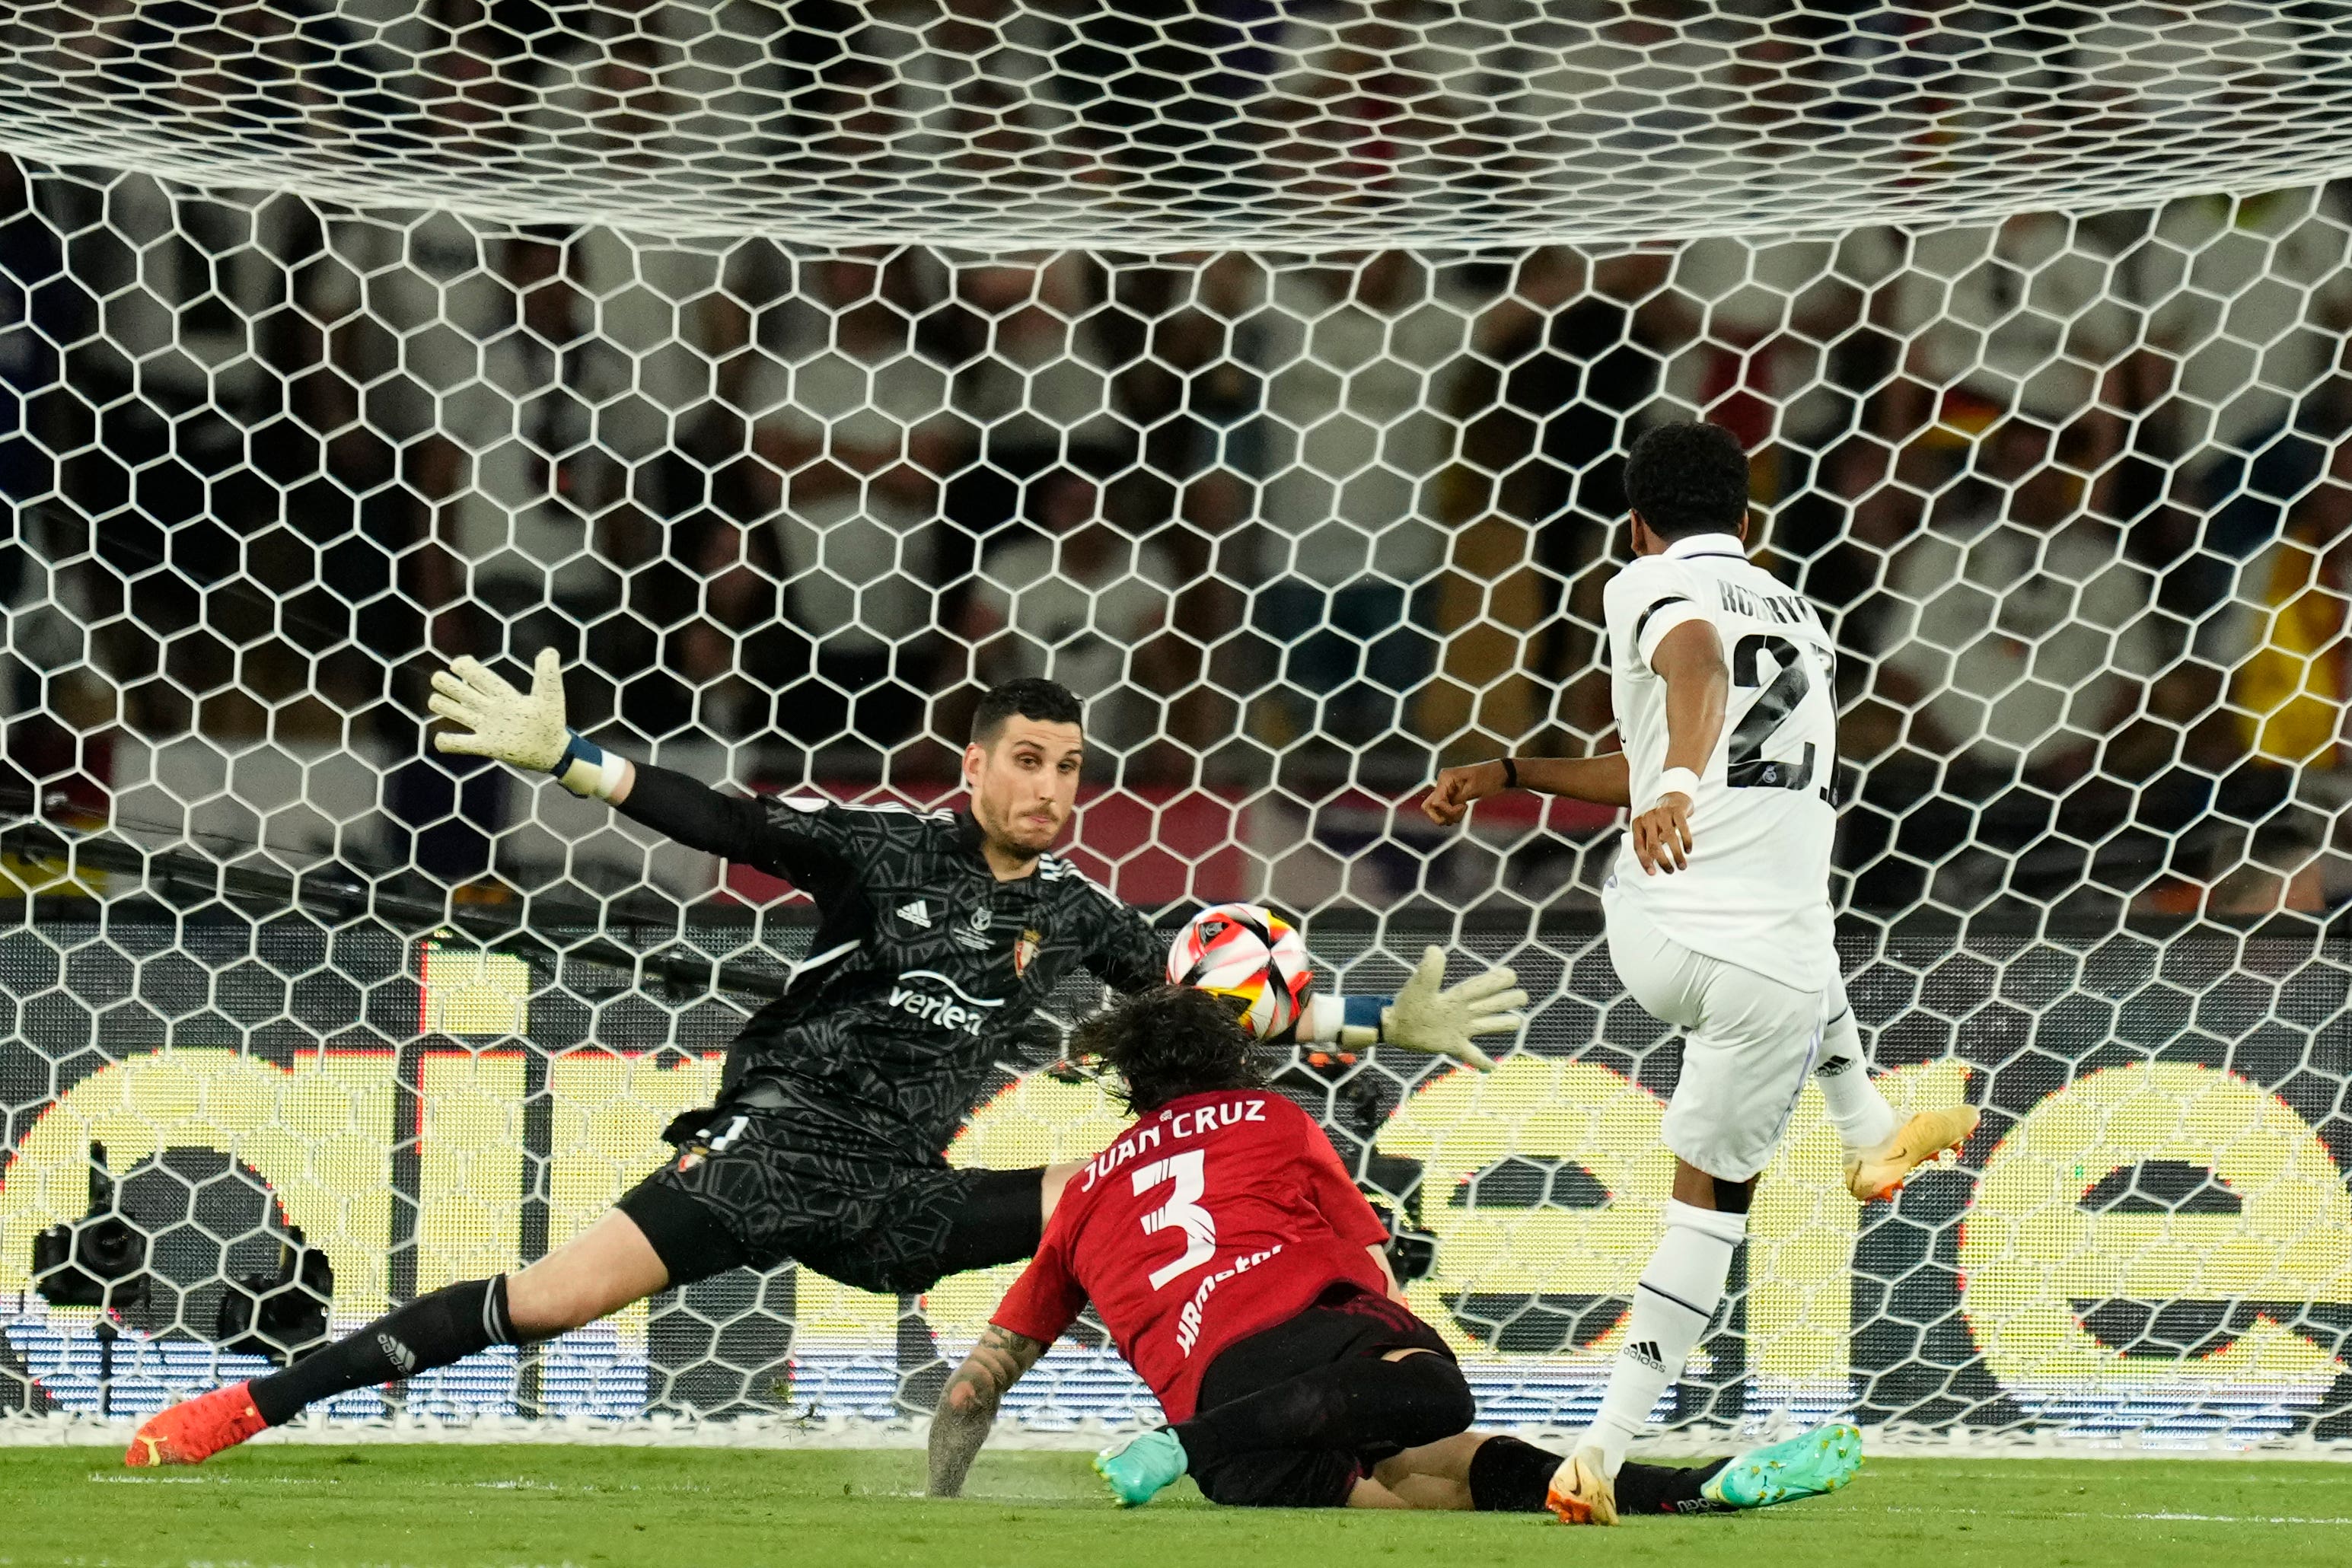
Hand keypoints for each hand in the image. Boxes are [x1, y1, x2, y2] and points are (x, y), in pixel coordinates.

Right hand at [428, 648, 569, 770]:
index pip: (482, 677)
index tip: (457, 663)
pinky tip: (441, 740)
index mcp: (504, 695)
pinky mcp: (486, 747)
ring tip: (435, 701)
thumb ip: (548, 674)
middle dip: (448, 684)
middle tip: (438, 679)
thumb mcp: (551, 695)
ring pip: (458, 713)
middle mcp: (492, 709)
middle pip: (464, 692)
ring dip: (444, 706)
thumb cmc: (552, 721)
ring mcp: (487, 728)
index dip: (468, 668)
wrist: (553, 750)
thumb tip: (549, 651)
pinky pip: (461, 745)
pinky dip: (447, 743)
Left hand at [1379, 946, 1526, 1071]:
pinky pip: (1471, 1055)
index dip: (1497, 981)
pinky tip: (1492, 1068)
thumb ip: (1429, 969)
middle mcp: (1462, 1012)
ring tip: (1517, 1022)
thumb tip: (1435, 950)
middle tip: (1523, 996)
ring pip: (1487, 1026)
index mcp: (1457, 997)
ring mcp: (1459, 1029)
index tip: (1511, 975)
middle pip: (1490, 1005)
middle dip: (1507, 1000)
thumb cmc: (1407, 1004)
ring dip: (1502, 1024)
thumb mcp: (1420, 985)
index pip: (1482, 987)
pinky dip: (1482, 1062)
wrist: (1394, 1026)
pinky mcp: (1452, 1045)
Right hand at [1422, 760, 1506, 825]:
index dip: (1448, 810)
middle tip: (1457, 816)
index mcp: (1445, 778)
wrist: (1501, 774)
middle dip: (1442, 816)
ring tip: (1463, 812)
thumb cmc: (1489, 778)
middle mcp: (1442, 783)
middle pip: (1429, 807)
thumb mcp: (1473, 789)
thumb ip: (1457, 799)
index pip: (1436, 802)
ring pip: (1436, 811)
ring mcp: (1446, 790)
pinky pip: (1445, 810)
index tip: (1464, 807)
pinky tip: (1464, 810)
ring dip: (1448, 816)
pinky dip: (1452, 815)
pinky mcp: (1452, 796)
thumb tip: (1443, 809)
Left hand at [1630, 792, 1693, 873]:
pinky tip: (1688, 850)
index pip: (1638, 846)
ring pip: (1669, 838)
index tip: (1652, 873)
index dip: (1644, 861)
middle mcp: (1648, 817)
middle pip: (1653, 844)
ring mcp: (1662, 813)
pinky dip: (1686, 841)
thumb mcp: (1649, 831)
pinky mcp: (1677, 811)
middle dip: (1662, 860)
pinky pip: (1682, 828)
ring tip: (1682, 866)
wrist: (1673, 798)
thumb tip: (1650, 866)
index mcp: (1638, 823)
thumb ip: (1648, 845)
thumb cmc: (1660, 821)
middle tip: (1670, 871)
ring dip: (1676, 854)